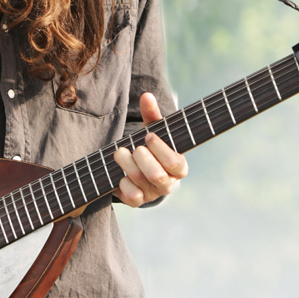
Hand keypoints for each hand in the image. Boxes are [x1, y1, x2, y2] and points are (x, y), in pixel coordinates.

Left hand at [113, 92, 187, 206]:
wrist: (136, 167)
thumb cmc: (149, 146)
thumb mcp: (152, 130)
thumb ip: (152, 114)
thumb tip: (147, 96)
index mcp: (179, 167)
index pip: (175, 164)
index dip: (161, 150)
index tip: (148, 136)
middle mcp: (168, 183)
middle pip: (157, 175)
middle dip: (142, 158)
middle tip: (134, 147)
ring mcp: (153, 194)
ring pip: (140, 182)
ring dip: (126, 164)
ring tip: (120, 152)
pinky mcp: (137, 201)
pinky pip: (131, 197)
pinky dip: (123, 183)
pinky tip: (120, 174)